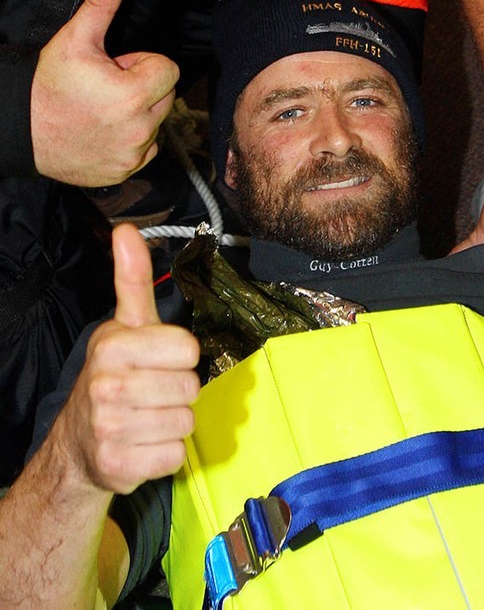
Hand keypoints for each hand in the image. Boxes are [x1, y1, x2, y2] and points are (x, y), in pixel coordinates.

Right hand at [31, 0, 179, 186]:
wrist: (24, 130)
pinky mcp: (128, 170)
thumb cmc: (48, 86)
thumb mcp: (75, 40)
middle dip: (144, 86)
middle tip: (109, 87)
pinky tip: (106, 131)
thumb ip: (102, 5)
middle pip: (167, 96)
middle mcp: (140, 129)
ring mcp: (135, 154)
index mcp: (133, 95)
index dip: (145, 63)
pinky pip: (149, 149)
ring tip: (105, 109)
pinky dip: (134, 139)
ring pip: (157, 122)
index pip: (170, 70)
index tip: (120, 67)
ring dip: (140, 113)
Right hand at [56, 224, 199, 494]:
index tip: (159, 360)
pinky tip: (144, 442)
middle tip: (153, 392)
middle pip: (190, 388)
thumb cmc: (115, 375)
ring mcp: (110, 429)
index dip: (180, 357)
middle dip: (178, 391)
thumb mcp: (125, 325)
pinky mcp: (119, 465)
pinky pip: (175, 455)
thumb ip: (132, 280)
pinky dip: (166, 452)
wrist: (80, 441)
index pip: (188, 350)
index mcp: (113, 346)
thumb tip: (126, 230)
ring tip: (148, 416)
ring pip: (186, 422)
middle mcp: (106, 386)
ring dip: (173, 421)